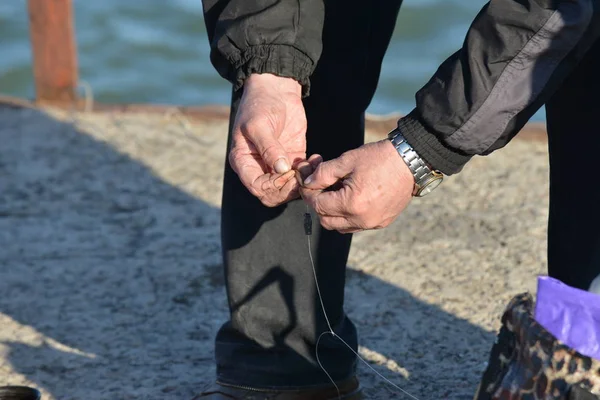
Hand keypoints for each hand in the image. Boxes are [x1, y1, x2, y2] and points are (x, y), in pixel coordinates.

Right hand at [230, 73, 306, 206]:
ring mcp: (277, 164)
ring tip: (311, 165)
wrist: (275, 88)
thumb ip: (269, 148)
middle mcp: (259, 167)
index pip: (257, 188)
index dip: (274, 187)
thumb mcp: (259, 124)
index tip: (287, 172)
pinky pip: (302, 175)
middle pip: (273, 194)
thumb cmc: (260, 104)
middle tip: (302, 173)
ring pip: (289, 188)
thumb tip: (281, 170)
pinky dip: (311, 171)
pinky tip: (316, 158)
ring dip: (302, 181)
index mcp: (244, 162)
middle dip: (289, 188)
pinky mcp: (293, 157)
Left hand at [300, 140, 414, 232]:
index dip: (309, 194)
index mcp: (352, 203)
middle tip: (320, 188)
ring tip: (336, 193)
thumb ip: (323, 174)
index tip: (307, 183)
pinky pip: (357, 225)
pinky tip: (351, 198)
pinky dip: (348, 216)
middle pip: (326, 220)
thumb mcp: (347, 160)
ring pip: (340, 227)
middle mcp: (362, 219)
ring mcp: (373, 223)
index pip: (318, 205)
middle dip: (319, 204)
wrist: (411, 161)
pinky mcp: (382, 222)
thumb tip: (307, 183)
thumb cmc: (379, 158)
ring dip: (332, 213)